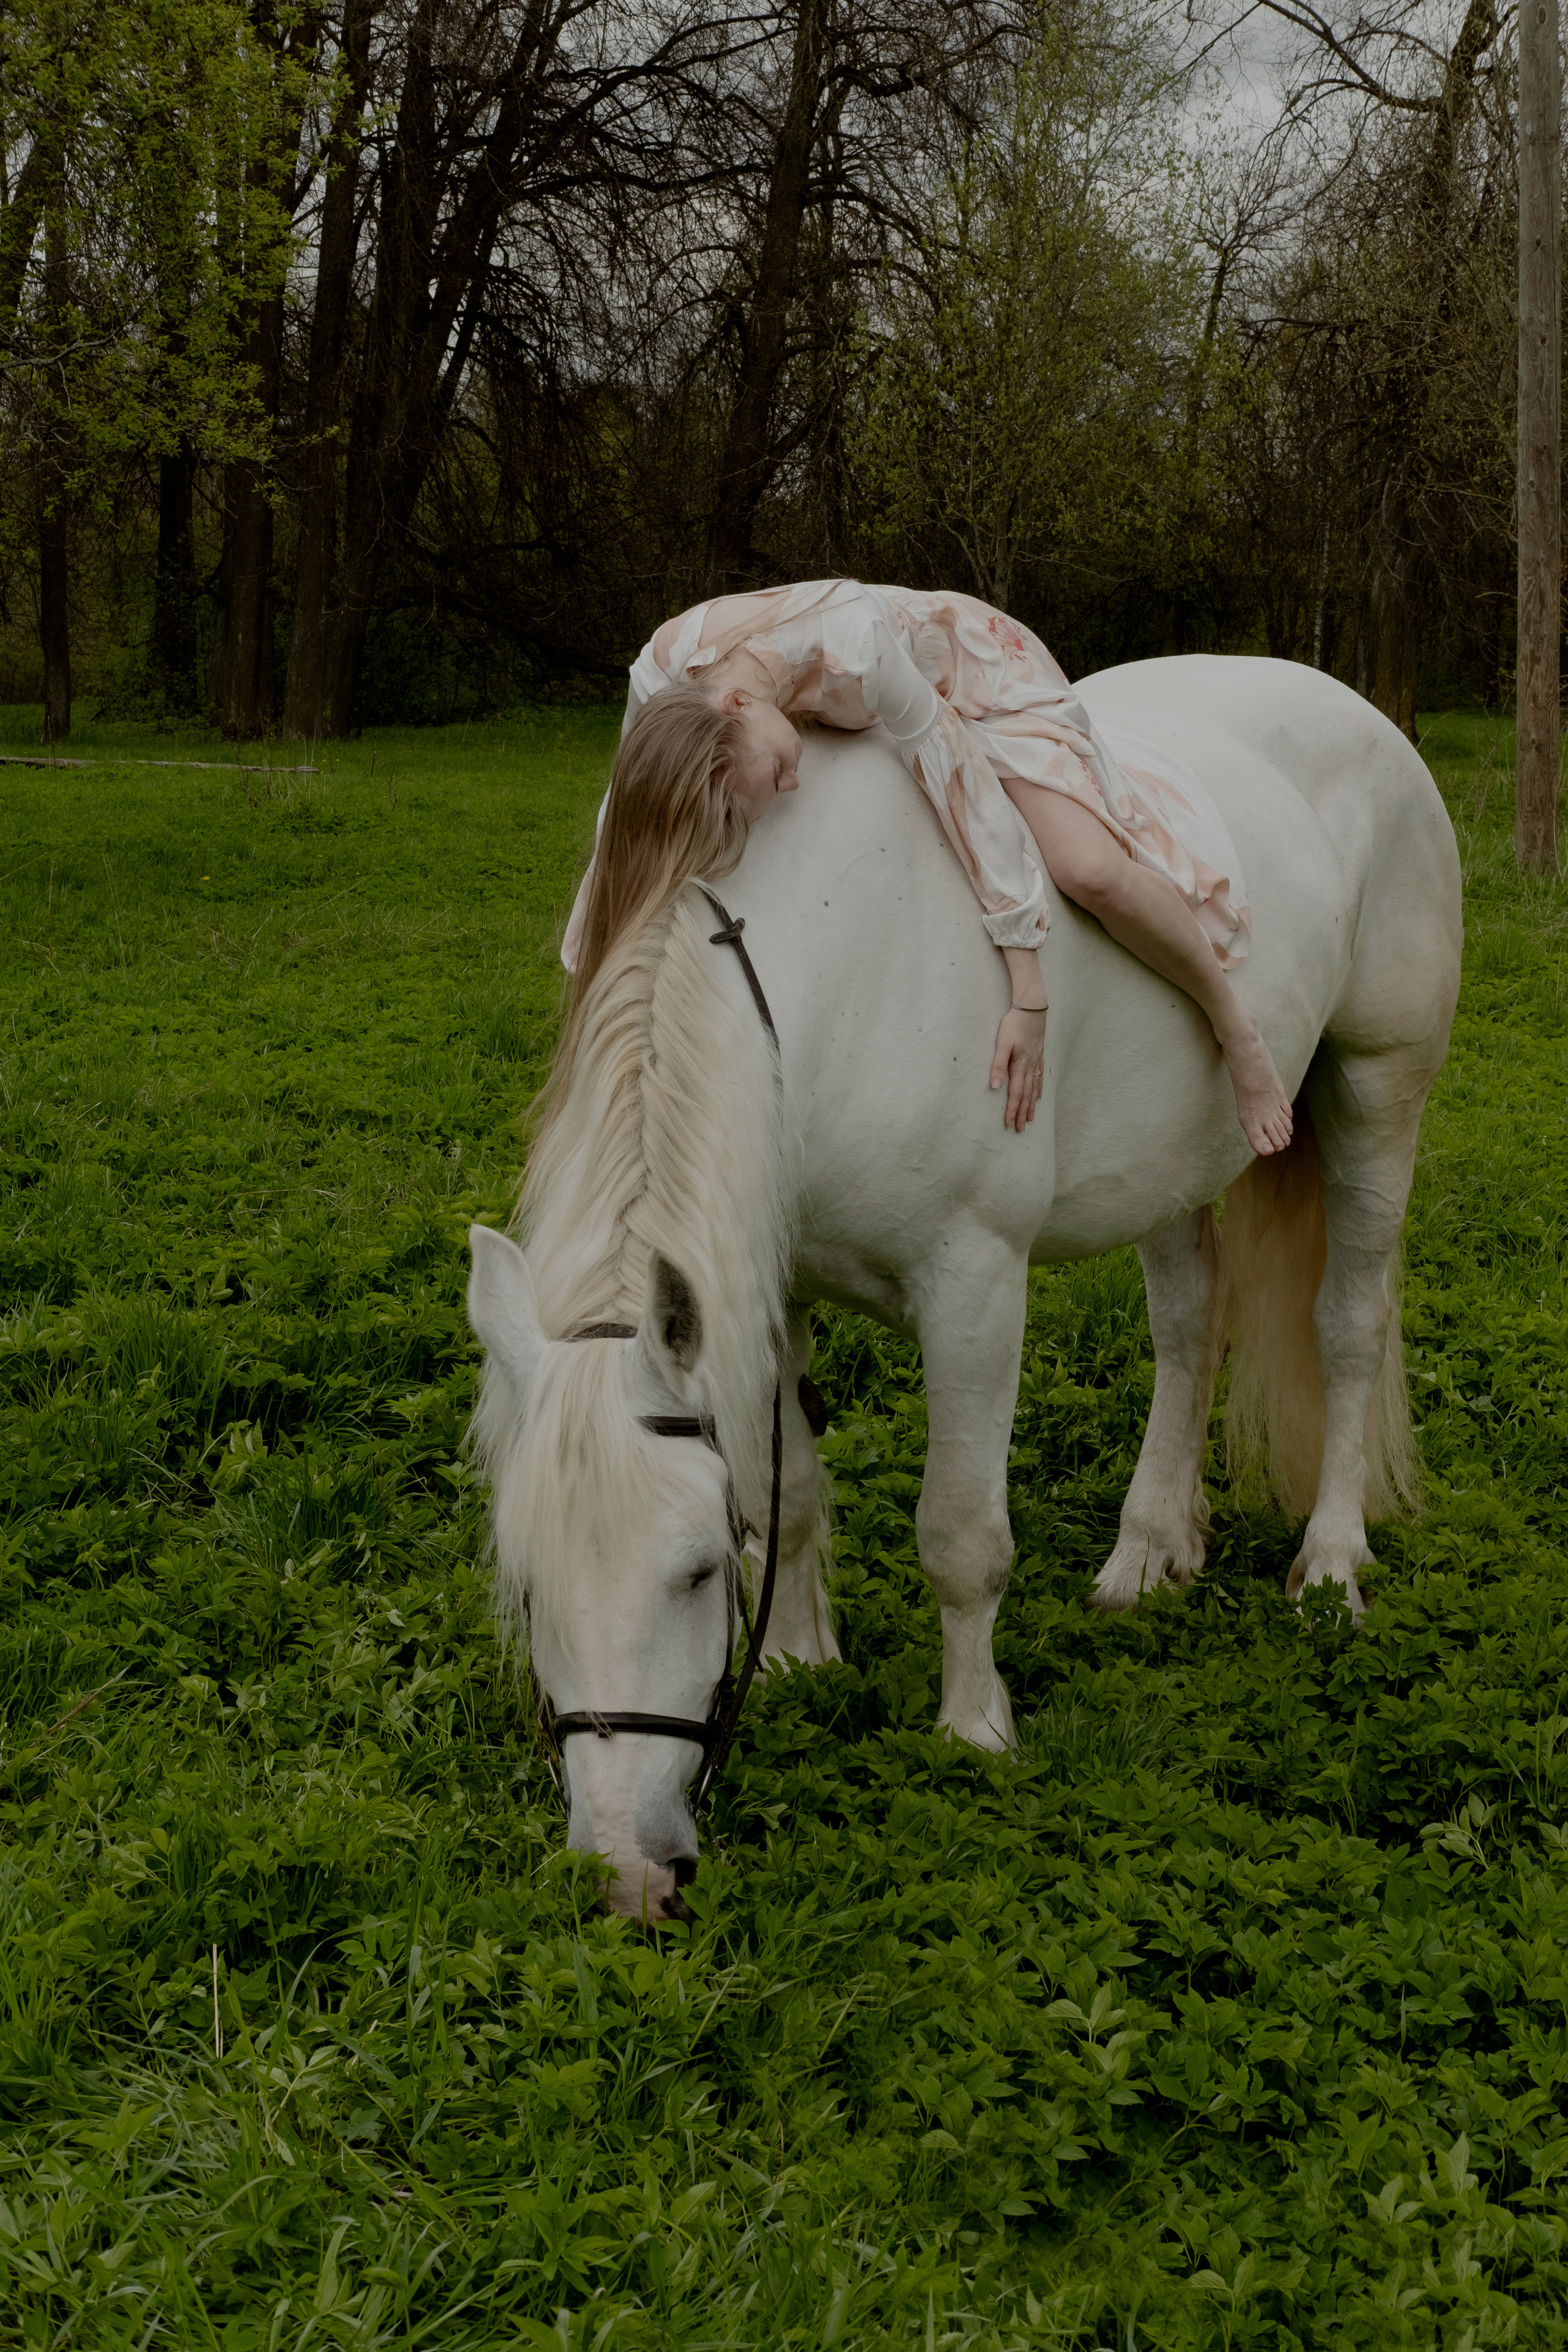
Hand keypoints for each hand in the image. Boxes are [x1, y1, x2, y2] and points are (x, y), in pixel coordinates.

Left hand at [990, 1004, 1045, 1131]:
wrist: (1032, 1007)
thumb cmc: (1014, 1024)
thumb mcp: (1002, 1043)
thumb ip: (998, 1065)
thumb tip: (995, 1086)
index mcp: (1019, 1066)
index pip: (1015, 1094)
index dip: (1012, 1110)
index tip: (1009, 1124)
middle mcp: (1030, 1066)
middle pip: (1026, 1095)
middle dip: (1022, 1113)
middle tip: (1020, 1129)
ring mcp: (1036, 1061)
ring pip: (1034, 1089)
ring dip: (1031, 1105)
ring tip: (1030, 1118)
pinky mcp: (1039, 1055)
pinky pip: (1040, 1078)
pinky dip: (1039, 1090)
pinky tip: (1039, 1096)